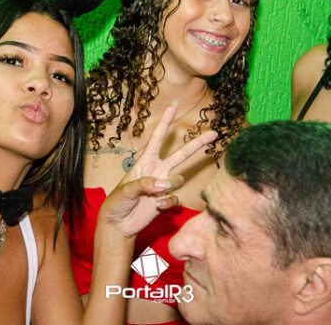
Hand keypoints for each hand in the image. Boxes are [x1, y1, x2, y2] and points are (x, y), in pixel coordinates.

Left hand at [99, 105, 217, 238]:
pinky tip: (155, 206)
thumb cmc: (117, 202)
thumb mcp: (126, 189)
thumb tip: (165, 184)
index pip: (158, 139)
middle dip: (197, 144)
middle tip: (213, 133)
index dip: (165, 122)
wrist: (118, 224)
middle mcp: (158, 171)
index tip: (173, 107)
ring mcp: (163, 186)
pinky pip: (175, 198)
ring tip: (155, 195)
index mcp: (146, 162)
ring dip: (170, 186)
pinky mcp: (166, 201)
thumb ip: (145, 184)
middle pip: (181, 154)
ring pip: (179, 180)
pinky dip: (167, 202)